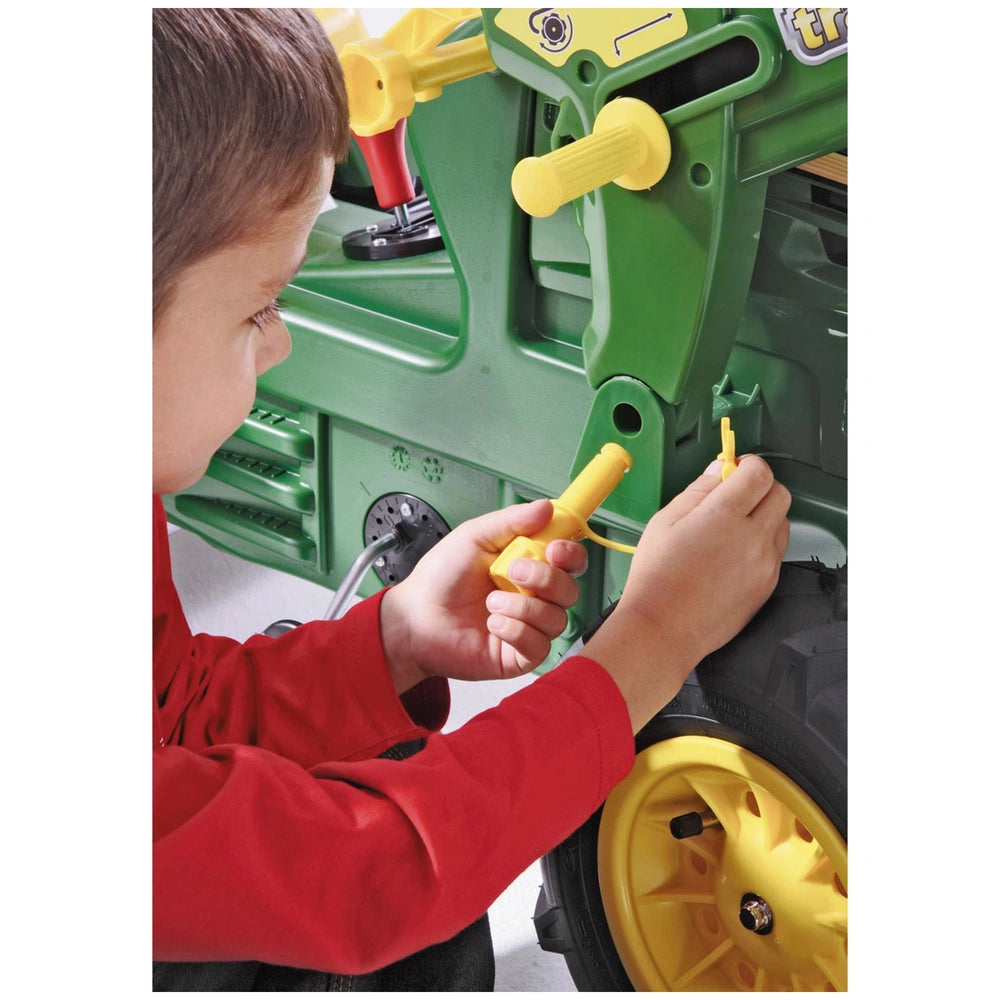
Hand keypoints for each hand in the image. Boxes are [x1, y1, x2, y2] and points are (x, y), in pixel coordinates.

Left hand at [379, 499, 587, 691]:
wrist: (414, 618)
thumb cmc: (440, 578)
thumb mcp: (474, 537)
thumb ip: (511, 521)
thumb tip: (547, 507)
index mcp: (528, 566)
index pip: (569, 561)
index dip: (572, 554)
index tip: (556, 548)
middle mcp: (533, 597)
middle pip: (570, 590)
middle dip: (547, 579)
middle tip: (514, 572)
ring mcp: (528, 627)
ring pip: (557, 620)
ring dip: (525, 607)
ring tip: (491, 602)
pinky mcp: (518, 656)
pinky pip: (540, 647)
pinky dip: (518, 632)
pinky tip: (493, 624)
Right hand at [583, 455, 789, 731]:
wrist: (663, 628)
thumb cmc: (656, 578)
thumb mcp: (664, 522)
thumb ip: (697, 491)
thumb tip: (719, 470)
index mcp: (723, 515)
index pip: (759, 473)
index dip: (748, 465)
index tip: (735, 469)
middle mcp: (752, 537)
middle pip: (780, 494)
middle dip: (760, 488)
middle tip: (735, 496)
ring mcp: (764, 564)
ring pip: (782, 523)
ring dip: (764, 516)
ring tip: (732, 529)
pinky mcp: (767, 585)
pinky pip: (776, 553)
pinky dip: (762, 545)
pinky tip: (733, 555)